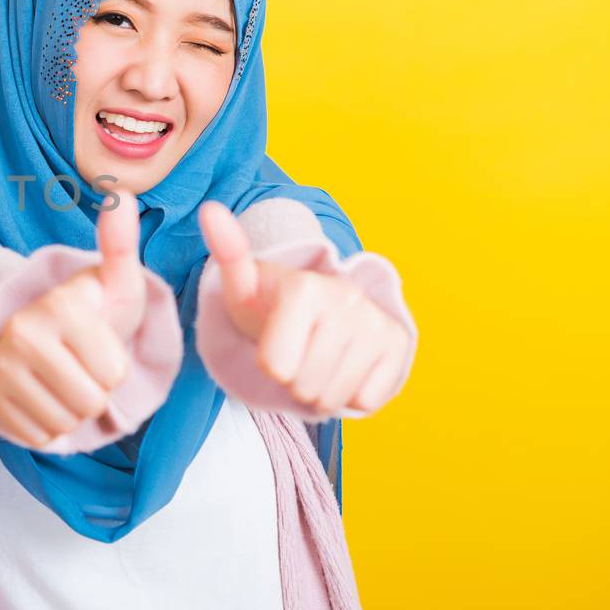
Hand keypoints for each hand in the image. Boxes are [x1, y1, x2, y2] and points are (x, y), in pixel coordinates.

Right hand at [0, 188, 146, 445]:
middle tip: (81, 365)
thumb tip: (125, 196)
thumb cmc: (91, 311)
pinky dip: (48, 424)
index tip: (98, 343)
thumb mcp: (114, 280)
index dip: (115, 365)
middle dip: (95, 391)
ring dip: (73, 409)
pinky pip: (40, 436)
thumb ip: (121, 244)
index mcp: (58, 307)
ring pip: (65, 422)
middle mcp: (21, 335)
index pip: (113, 374)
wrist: (38, 332)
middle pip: (90, 402)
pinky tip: (43, 397)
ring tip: (63, 379)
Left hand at [197, 201, 411, 415]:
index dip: (268, 365)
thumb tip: (210, 210)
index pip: (275, 368)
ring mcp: (377, 321)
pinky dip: (350, 394)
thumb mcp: (242, 287)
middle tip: (297, 352)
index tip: (274, 341)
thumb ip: (227, 253)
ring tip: (317, 360)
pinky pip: (366, 399)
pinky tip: (344, 367)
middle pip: (304, 386)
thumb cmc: (270, 305)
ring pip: (334, 397)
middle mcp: (346, 298)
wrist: (317, 310)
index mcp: (305, 287)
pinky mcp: (399, 343)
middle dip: (294, 380)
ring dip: (320, 391)